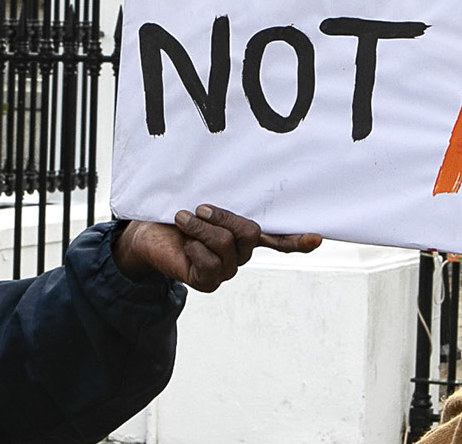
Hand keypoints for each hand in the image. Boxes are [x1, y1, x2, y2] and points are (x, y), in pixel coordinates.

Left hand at [112, 205, 320, 291]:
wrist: (145, 233)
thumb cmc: (175, 213)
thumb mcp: (202, 203)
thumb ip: (224, 200)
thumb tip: (238, 179)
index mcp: (244, 234)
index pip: (279, 239)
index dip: (297, 240)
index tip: (317, 239)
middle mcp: (241, 254)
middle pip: (250, 233)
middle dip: (222, 216)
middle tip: (199, 208)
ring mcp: (226, 270)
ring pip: (227, 244)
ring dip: (200, 228)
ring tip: (182, 220)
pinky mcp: (208, 282)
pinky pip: (210, 263)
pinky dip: (194, 246)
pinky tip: (185, 246)